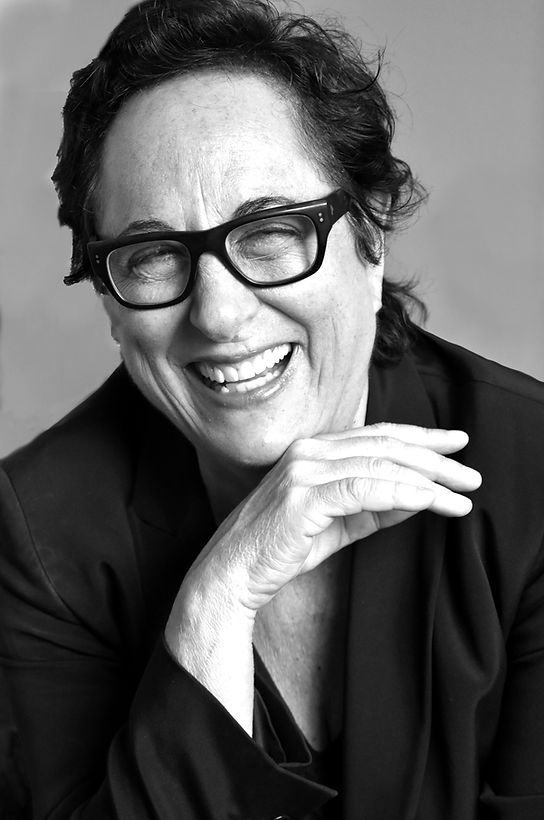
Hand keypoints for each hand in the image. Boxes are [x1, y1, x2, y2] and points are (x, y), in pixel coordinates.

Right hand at [188, 424, 481, 613]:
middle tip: (472, 474)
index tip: (455, 445)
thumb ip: (374, 507)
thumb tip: (419, 496)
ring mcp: (304, 470)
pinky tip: (430, 502)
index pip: (378, 436)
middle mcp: (309, 451)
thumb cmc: (281, 549)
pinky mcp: (302, 496)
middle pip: (386, 446)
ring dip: (428, 479)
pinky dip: (401, 494)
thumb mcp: (338, 524)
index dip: (421, 438)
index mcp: (315, 450)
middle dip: (435, 459)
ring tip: (462, 494)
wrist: (232, 574)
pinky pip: (363, 489)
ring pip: (380, 464)